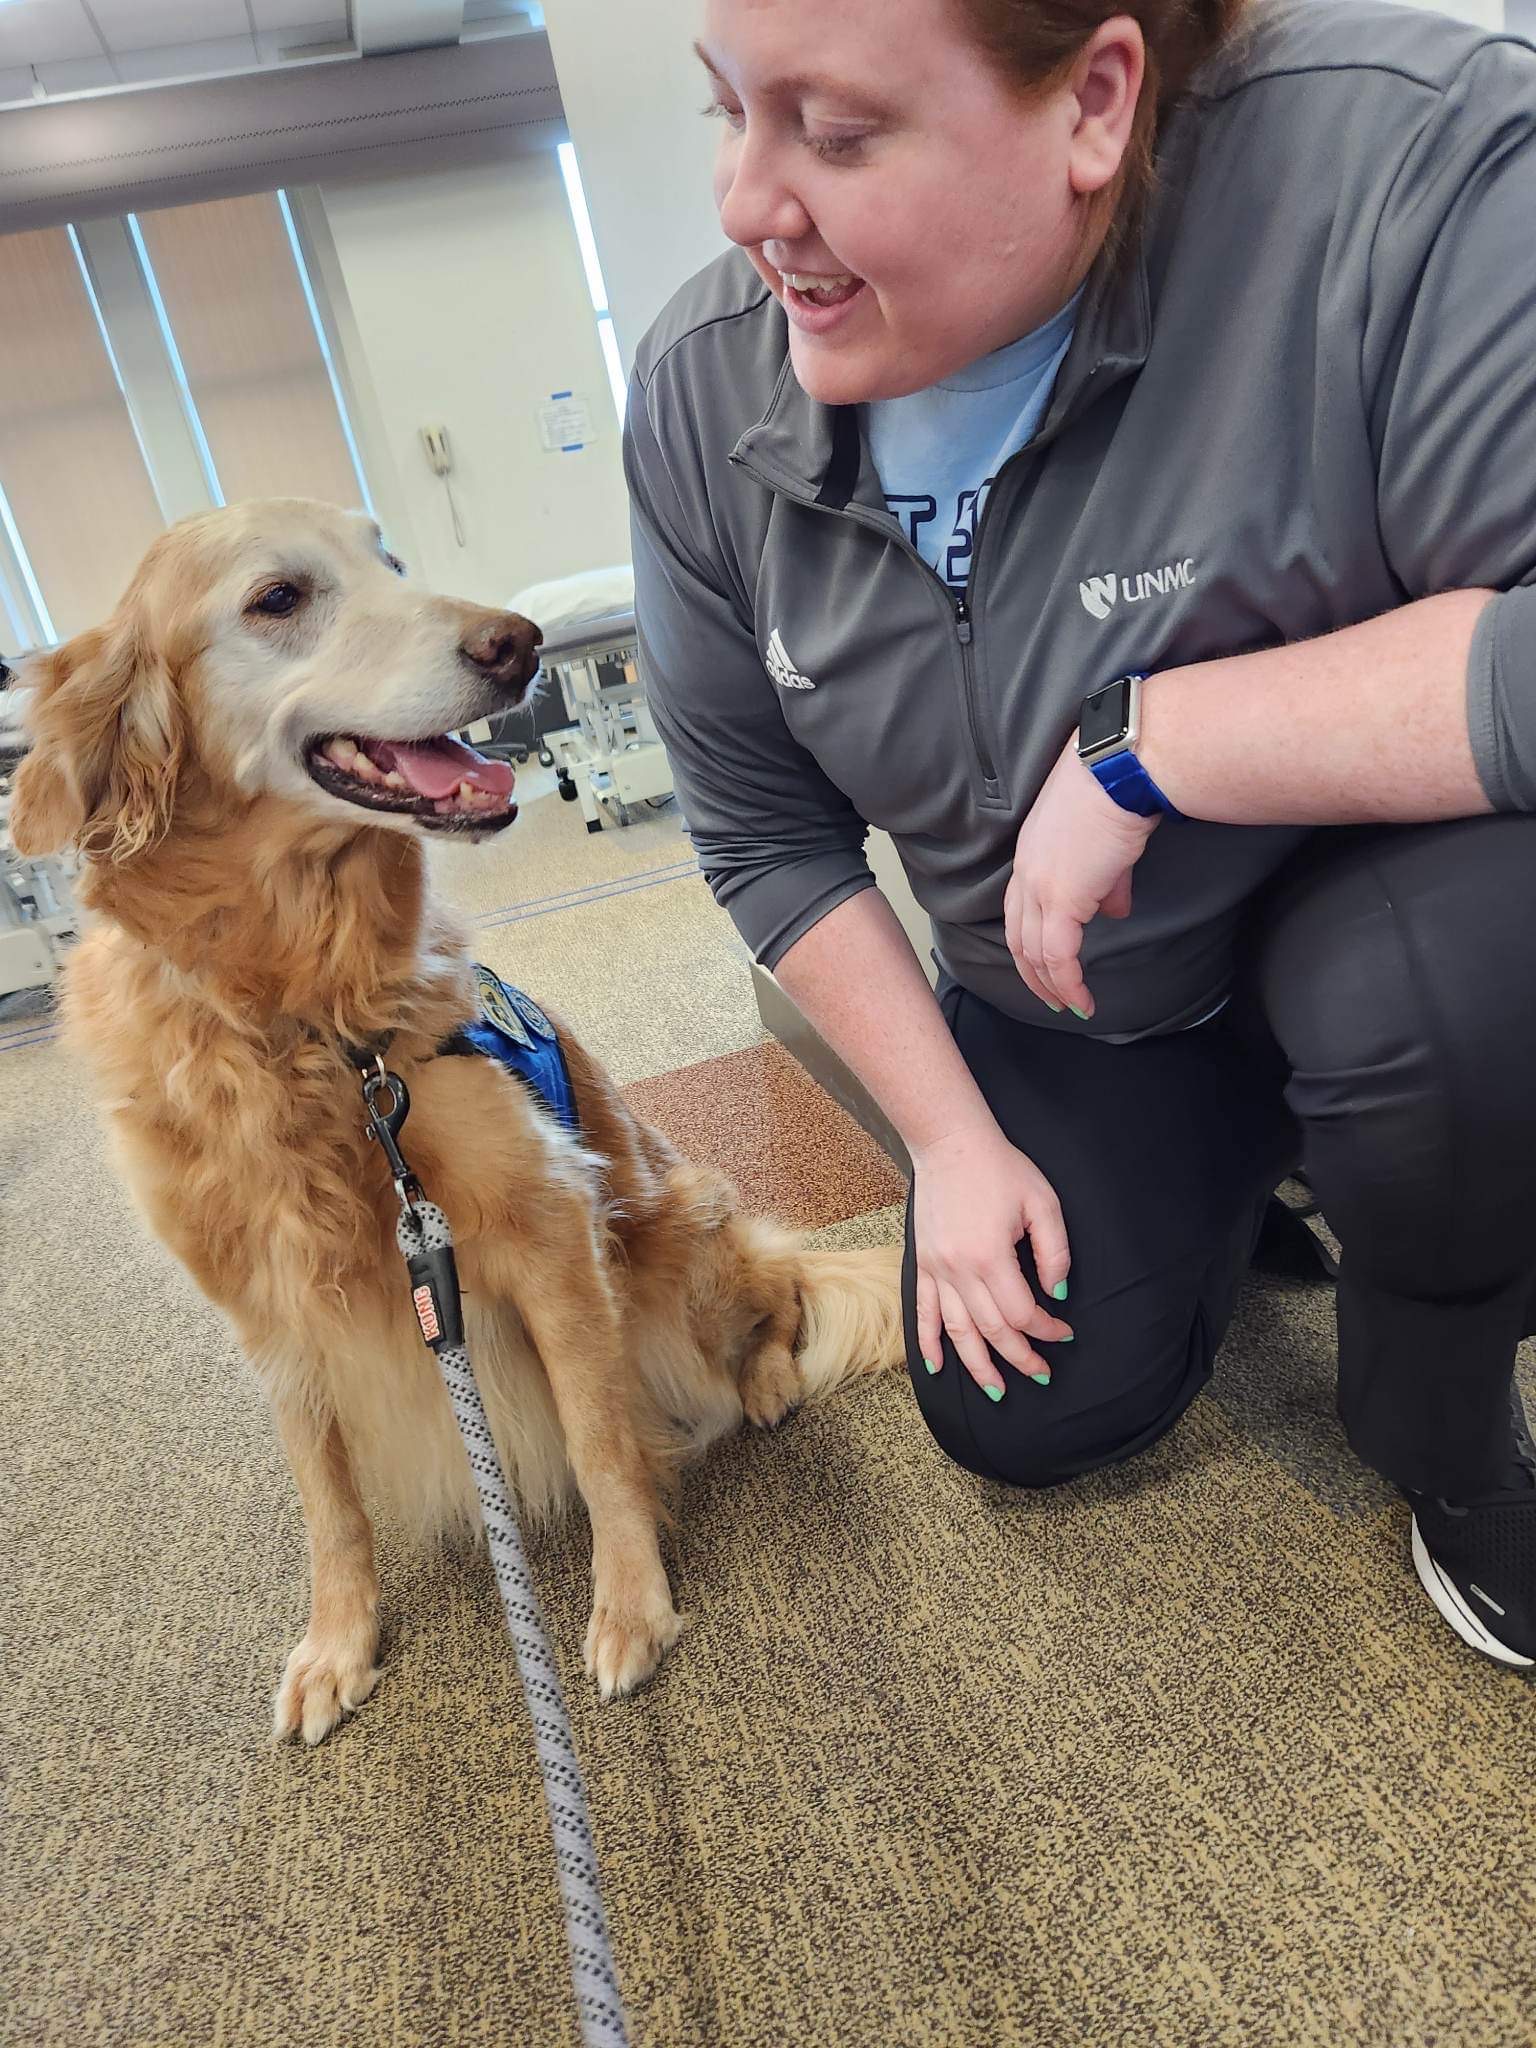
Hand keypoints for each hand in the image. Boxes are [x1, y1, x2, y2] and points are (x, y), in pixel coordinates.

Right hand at [912, 1120, 1072, 1397]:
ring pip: (956, 1331)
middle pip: (991, 1330)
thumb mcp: (1042, 1203)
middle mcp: (959, 1270)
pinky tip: (938, 1366)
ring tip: (996, 1391)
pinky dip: (928, 1342)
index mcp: (990, 1256)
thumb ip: (1055, 1252)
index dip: (1046, 1330)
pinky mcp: (922, 1263)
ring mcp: (936, 1269)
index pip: (1021, 1312)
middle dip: (1019, 1357)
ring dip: (977, 1365)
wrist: (950, 1144)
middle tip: (1041, 1375)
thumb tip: (1058, 1294)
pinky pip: (923, 1312)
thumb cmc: (1001, 1168)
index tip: (1064, 1334)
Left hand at [1004, 739, 1158, 1018]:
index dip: (1031, 941)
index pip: (1020, 909)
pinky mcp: (1062, 899)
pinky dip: (1068, 984)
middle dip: (1033, 973)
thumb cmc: (1119, 788)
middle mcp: (1026, 872)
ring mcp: (1040, 887)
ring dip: (1051, 985)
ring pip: (1034, 952)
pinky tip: (1082, 1001)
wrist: (1123, 769)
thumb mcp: (1107, 842)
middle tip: (1052, 997)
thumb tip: (1114, 910)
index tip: (1048, 964)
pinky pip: (1058, 956)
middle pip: (1018, 937)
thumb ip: (1106, 881)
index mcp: (1031, 853)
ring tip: (1070, 1005)